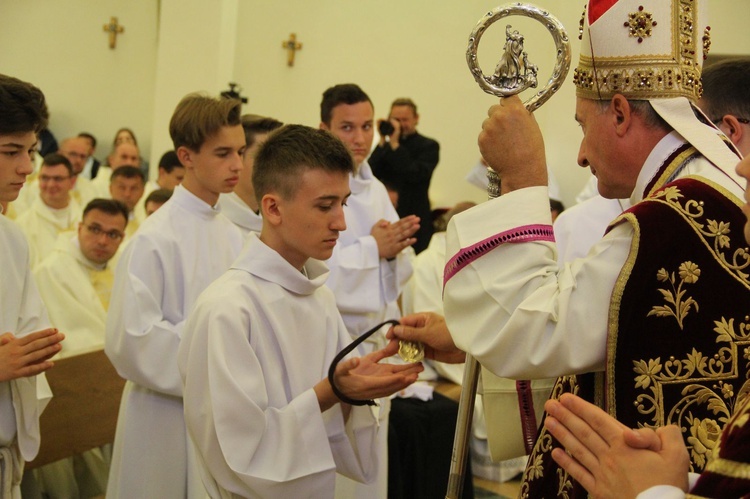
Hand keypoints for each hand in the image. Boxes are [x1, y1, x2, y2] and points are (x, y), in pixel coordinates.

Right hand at [0, 328, 64, 381]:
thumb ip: (5, 339)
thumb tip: (12, 336)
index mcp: (13, 344)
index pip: (31, 337)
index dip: (43, 333)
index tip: (54, 330)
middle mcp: (16, 352)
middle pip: (36, 345)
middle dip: (50, 339)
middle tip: (62, 336)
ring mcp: (17, 363)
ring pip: (36, 356)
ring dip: (48, 351)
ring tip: (59, 346)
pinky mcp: (16, 373)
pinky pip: (31, 370)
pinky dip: (41, 367)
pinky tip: (51, 364)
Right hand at [333, 343, 422, 401]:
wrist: (338, 390)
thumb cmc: (340, 378)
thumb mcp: (342, 369)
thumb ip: (348, 365)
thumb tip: (355, 360)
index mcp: (365, 384)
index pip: (382, 382)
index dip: (393, 379)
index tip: (404, 375)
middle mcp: (373, 389)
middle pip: (393, 385)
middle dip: (406, 378)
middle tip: (418, 370)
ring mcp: (377, 390)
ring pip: (394, 387)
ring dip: (406, 381)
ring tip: (418, 373)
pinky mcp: (378, 389)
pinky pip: (392, 388)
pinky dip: (401, 383)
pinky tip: (409, 378)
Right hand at [370, 215, 418, 258]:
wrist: (370, 249)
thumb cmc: (373, 238)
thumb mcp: (375, 227)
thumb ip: (381, 221)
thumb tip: (389, 221)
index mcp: (388, 229)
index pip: (400, 223)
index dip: (407, 219)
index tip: (414, 216)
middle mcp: (392, 234)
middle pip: (403, 227)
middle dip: (411, 223)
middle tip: (418, 219)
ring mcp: (393, 241)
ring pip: (404, 234)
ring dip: (411, 230)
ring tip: (418, 226)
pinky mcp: (394, 248)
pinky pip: (402, 244)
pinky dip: (408, 242)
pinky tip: (414, 239)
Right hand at [386, 312, 465, 363]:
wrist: (467, 346)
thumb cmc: (450, 334)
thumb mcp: (428, 333)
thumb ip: (411, 333)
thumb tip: (396, 329)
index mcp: (422, 319)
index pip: (404, 323)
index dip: (395, 329)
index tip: (388, 336)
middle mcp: (423, 329)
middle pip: (405, 334)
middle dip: (397, 341)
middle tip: (390, 349)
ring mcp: (426, 340)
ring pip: (410, 344)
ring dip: (403, 349)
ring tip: (396, 354)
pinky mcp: (429, 351)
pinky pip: (417, 352)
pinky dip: (411, 355)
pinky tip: (407, 358)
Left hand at [478, 95, 546, 193]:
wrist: (522, 170)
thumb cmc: (531, 150)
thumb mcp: (533, 126)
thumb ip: (522, 114)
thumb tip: (515, 109)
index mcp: (515, 110)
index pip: (507, 97)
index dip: (508, 105)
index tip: (508, 109)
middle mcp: (500, 115)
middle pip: (494, 109)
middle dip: (498, 117)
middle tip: (506, 130)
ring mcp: (489, 127)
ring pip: (487, 123)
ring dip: (492, 129)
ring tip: (503, 142)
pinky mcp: (482, 139)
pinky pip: (483, 135)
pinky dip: (488, 140)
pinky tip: (498, 148)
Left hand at [544, 393, 689, 497]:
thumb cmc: (669, 486)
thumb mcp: (677, 456)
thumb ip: (666, 435)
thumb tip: (650, 429)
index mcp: (626, 445)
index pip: (599, 420)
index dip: (582, 407)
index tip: (566, 397)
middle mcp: (610, 457)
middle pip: (584, 432)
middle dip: (566, 416)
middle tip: (550, 404)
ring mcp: (602, 474)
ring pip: (578, 450)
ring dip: (562, 434)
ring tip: (548, 421)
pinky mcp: (600, 491)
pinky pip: (579, 474)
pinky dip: (566, 463)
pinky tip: (555, 453)